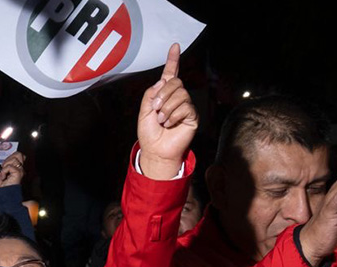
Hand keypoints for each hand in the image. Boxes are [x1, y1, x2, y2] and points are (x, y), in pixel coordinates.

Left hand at [0, 151, 24, 190]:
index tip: (3, 158)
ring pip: (15, 157)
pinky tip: (4, 176)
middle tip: (2, 166)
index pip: (17, 154)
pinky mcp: (18, 173)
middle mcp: (17, 167)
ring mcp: (19, 170)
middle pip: (18, 153)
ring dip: (5, 164)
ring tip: (3, 172)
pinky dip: (4, 170)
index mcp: (12, 166)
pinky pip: (10, 166)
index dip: (11, 153)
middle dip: (8, 158)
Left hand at [136, 43, 196, 180]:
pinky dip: (174, 115)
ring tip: (162, 120)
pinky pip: (185, 107)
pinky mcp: (192, 116)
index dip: (172, 60)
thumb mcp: (144, 111)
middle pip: (175, 82)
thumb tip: (163, 82)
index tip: (174, 46)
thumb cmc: (149, 133)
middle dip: (163, 95)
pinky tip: (170, 124)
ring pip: (181, 94)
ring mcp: (186, 106)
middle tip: (156, 110)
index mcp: (163, 94)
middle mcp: (176, 97)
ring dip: (167, 108)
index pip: (170, 73)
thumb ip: (150, 94)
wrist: (156, 150)